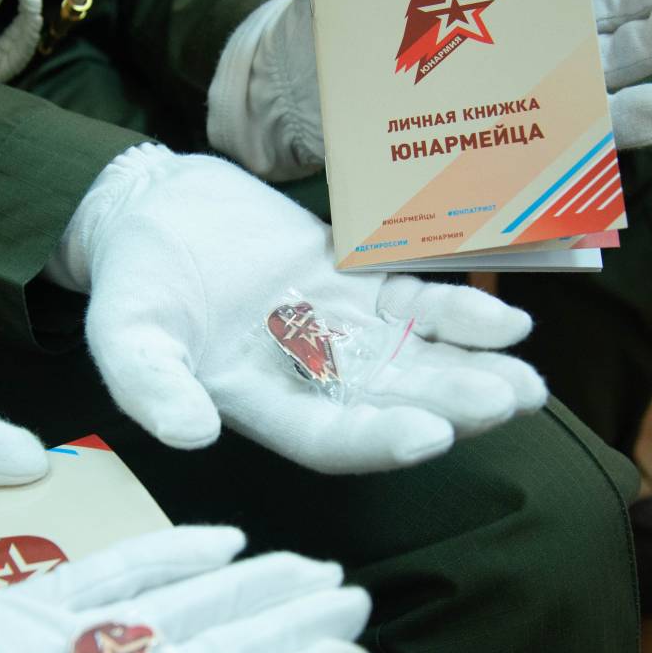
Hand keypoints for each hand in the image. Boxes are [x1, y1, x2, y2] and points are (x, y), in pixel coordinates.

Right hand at [47, 145, 545, 473]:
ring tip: (528, 385)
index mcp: (257, 404)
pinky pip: (416, 303)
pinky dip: (460, 314)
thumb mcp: (123, 334)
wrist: (151, 213)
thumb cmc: (132, 282)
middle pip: (388, 400)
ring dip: (470, 370)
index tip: (430, 436)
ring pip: (414, 358)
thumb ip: (150, 384)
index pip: (326, 436)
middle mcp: (308, 377)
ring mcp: (338, 329)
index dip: (376, 440)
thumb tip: (193, 436)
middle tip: (506, 403)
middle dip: (448, 404)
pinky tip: (509, 323)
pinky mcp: (354, 282)